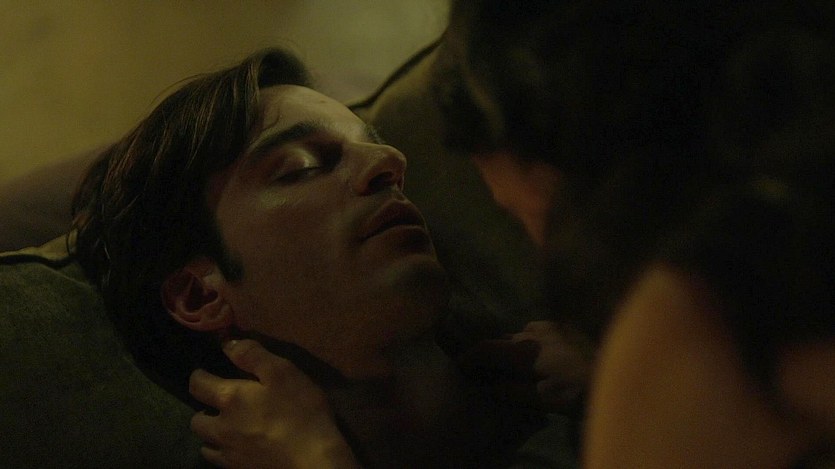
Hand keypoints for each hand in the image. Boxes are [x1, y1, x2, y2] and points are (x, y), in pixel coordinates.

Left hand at [189, 339, 359, 468]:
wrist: (312, 462)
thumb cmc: (300, 412)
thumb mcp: (282, 372)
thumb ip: (253, 355)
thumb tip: (227, 343)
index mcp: (229, 399)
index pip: (197, 385)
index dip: (199, 376)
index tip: (205, 372)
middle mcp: (221, 428)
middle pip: (196, 420)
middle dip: (203, 410)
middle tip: (219, 405)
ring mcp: (229, 454)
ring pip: (206, 444)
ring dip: (212, 434)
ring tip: (227, 429)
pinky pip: (220, 462)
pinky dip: (224, 453)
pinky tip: (239, 449)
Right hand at [458, 320, 589, 411]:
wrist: (627, 370)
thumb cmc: (583, 390)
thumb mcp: (546, 400)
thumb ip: (514, 392)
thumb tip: (490, 386)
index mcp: (525, 351)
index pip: (486, 348)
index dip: (469, 358)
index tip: (460, 368)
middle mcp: (534, 332)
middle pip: (503, 341)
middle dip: (493, 356)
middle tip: (489, 373)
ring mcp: (552, 325)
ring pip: (522, 335)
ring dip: (514, 349)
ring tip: (517, 367)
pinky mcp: (567, 325)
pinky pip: (539, 332)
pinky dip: (531, 343)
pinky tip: (542, 356)